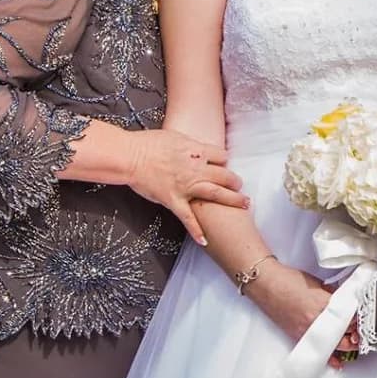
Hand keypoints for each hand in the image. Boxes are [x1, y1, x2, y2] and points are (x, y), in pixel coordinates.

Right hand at [123, 128, 248, 245]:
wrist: (131, 156)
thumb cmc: (149, 143)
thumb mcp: (175, 137)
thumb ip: (190, 145)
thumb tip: (198, 147)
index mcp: (196, 151)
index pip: (222, 156)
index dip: (225, 161)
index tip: (225, 165)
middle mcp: (196, 169)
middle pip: (225, 175)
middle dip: (235, 181)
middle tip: (241, 185)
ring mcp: (186, 186)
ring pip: (216, 194)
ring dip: (233, 199)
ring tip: (245, 204)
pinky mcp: (173, 200)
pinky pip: (188, 218)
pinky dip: (197, 231)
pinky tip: (205, 240)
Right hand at [245, 261, 361, 367]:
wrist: (267, 285)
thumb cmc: (289, 280)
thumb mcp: (318, 284)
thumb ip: (332, 295)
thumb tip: (343, 302)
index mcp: (325, 304)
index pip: (350, 317)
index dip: (359, 320)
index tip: (364, 319)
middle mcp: (316, 320)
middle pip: (344, 335)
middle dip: (356, 337)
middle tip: (361, 334)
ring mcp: (306, 331)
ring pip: (333, 346)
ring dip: (345, 347)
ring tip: (354, 346)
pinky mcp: (297, 336)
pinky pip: (317, 350)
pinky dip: (328, 357)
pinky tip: (336, 362)